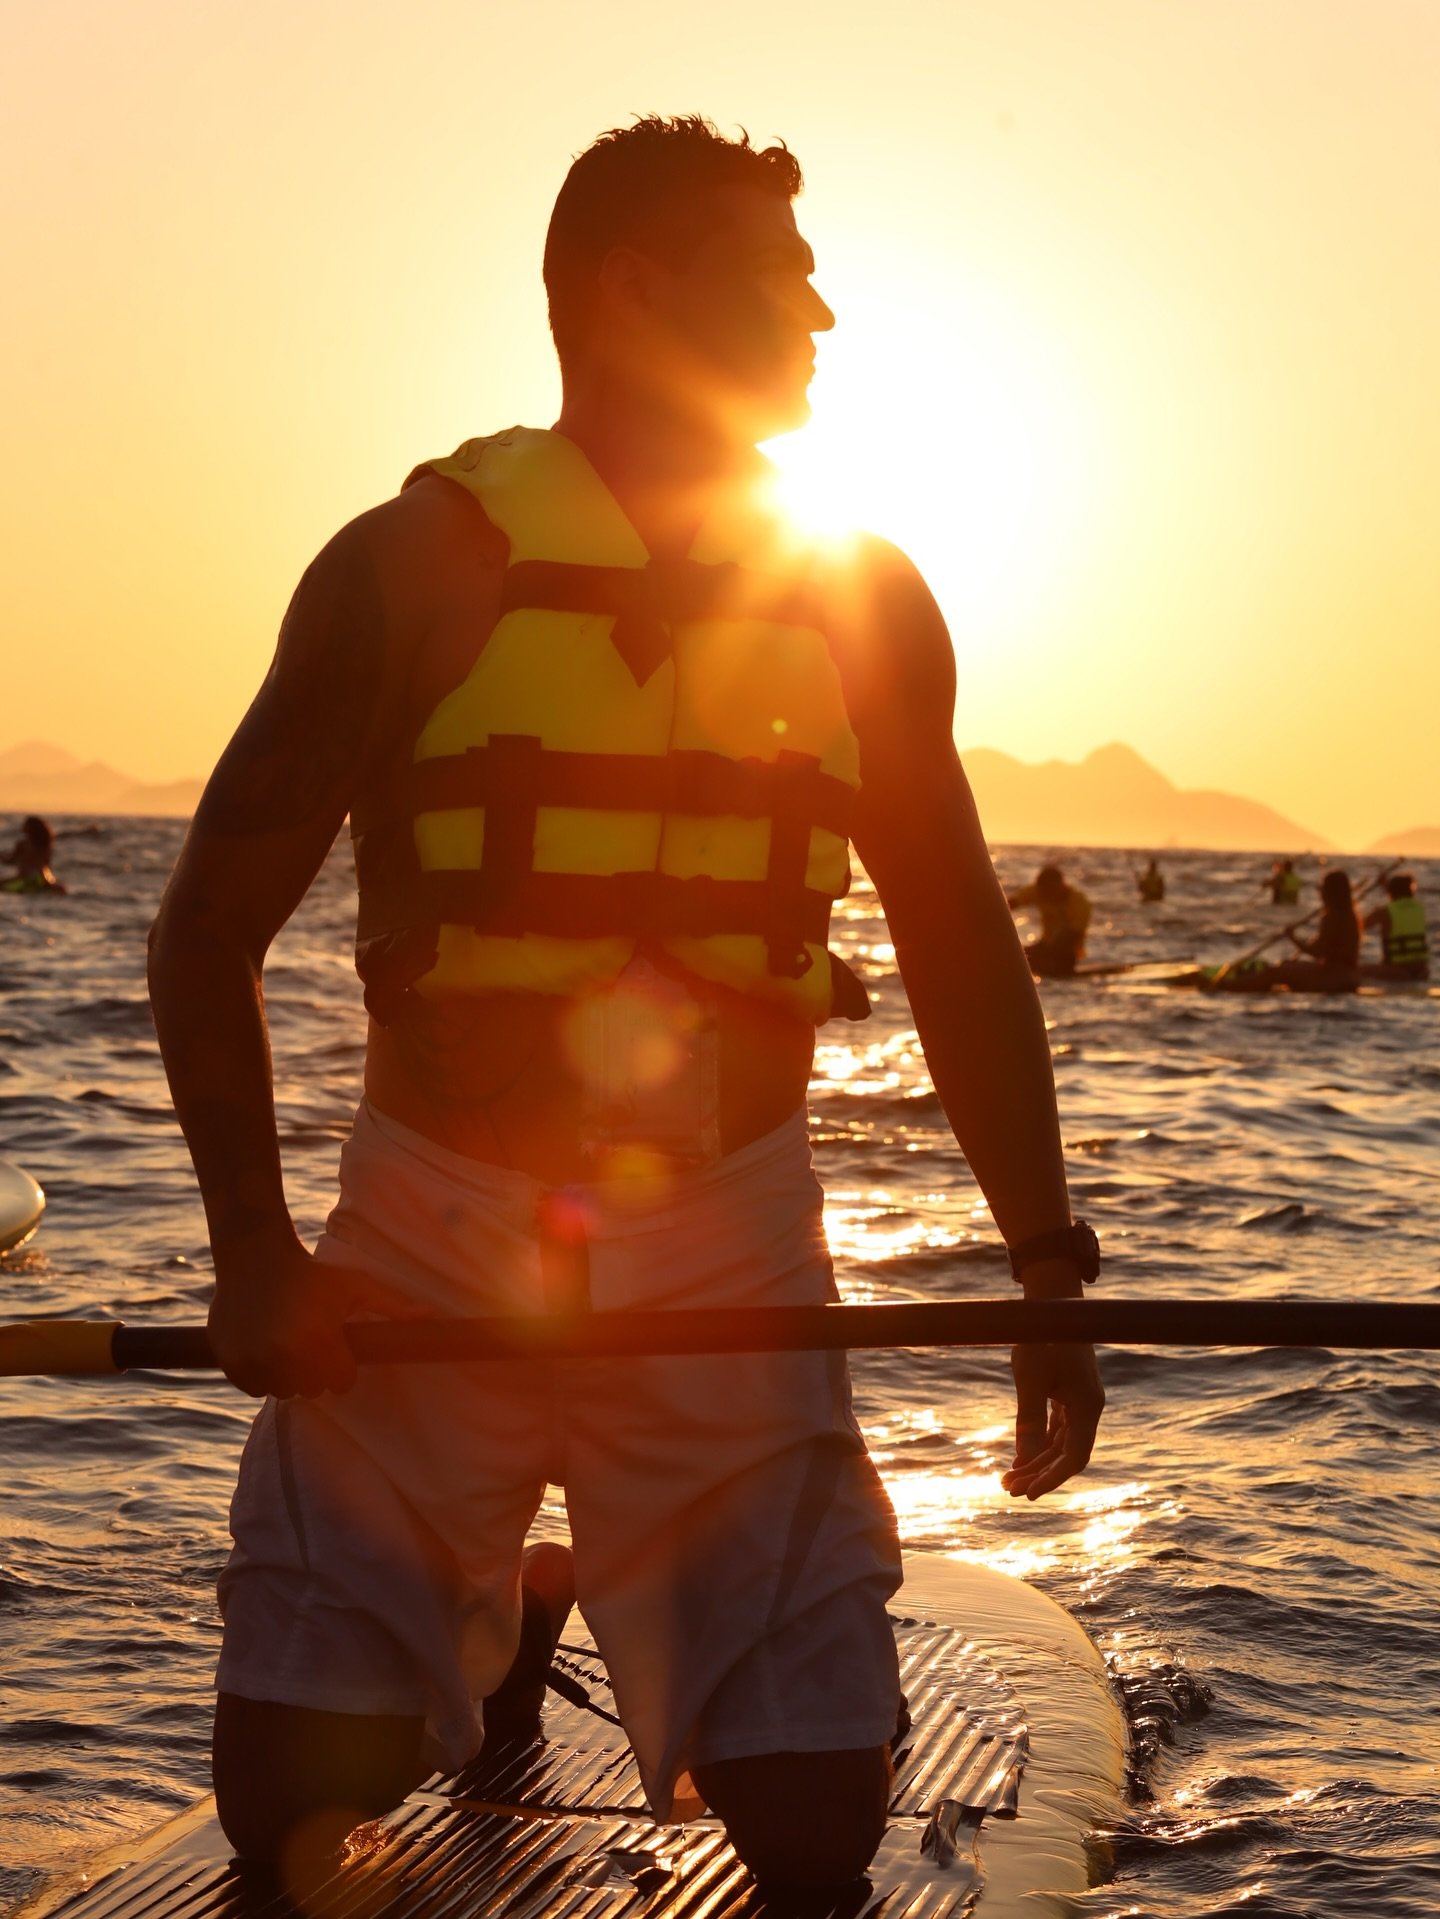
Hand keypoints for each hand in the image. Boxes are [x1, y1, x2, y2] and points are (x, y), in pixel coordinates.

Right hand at [208, 1228, 408, 1398]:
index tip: (333, 1341)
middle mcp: (283, 1354)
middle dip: (315, 1369)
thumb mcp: (355, 1286)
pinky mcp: (230, 1363)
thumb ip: (392, 1306)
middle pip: (312, 1390)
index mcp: (317, 1338)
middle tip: (307, 1338)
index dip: (341, 1363)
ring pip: (283, 1391)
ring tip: (286, 1341)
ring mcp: (253, 1360)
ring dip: (288, 1374)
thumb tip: (431, 1317)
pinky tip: (264, 1346)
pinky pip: (255, 1388)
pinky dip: (260, 1374)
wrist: (255, 1259)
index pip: (341, 1381)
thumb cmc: (312, 1274)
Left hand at [1001, 1337, 1104, 1499]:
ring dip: (1037, 1460)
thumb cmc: (1042, 1338)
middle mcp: (1088, 1407)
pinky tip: (1020, 1457)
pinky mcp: (1068, 1392)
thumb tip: (1024, 1460)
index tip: (1029, 1493)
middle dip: (1039, 1473)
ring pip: (1060, 1442)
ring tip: (1008, 1478)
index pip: (1074, 1457)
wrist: (1051, 1303)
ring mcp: (1079, 1400)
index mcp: (1087, 1407)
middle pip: (1067, 1454)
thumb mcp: (1031, 1380)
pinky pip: (1056, 1427)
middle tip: (1009, 1489)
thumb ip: (1029, 1421)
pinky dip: (1039, 1441)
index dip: (1052, 1478)